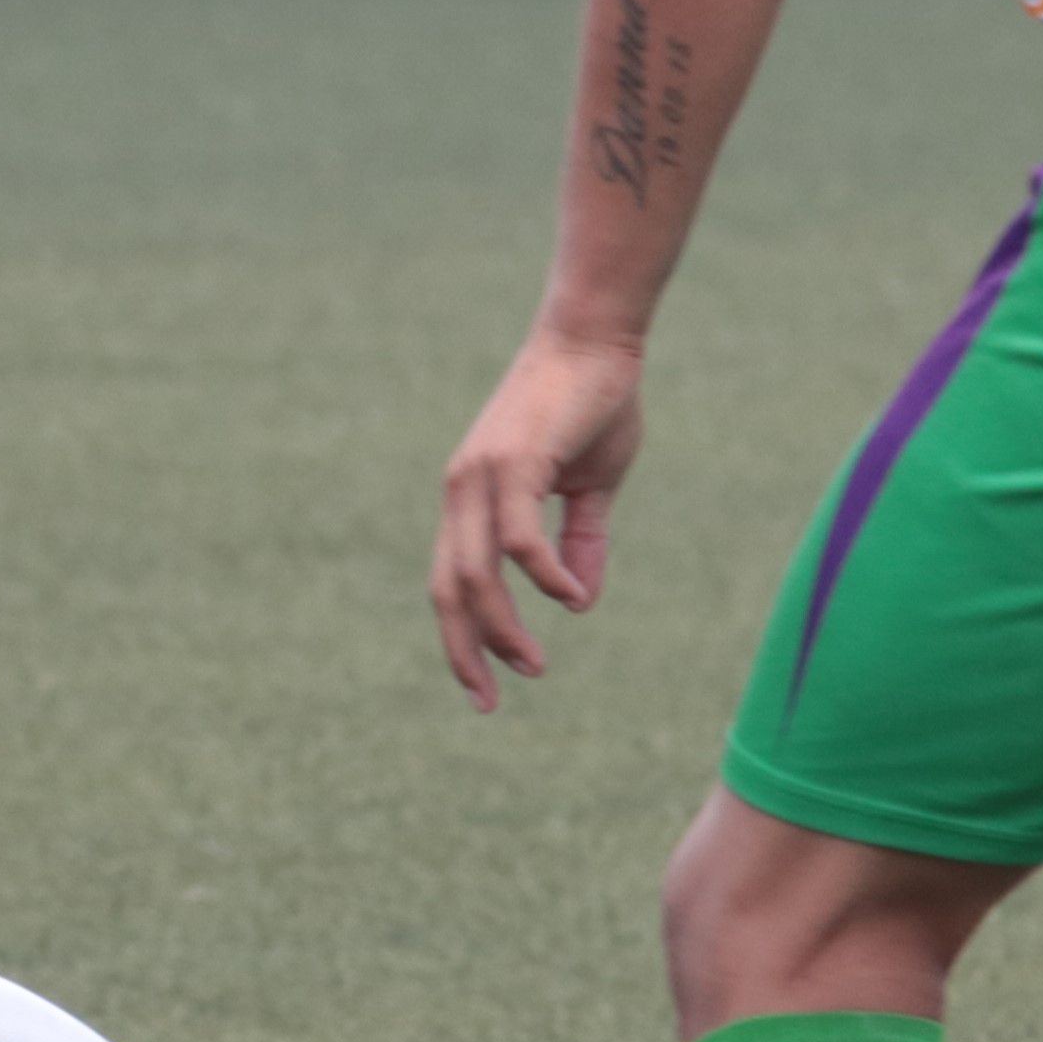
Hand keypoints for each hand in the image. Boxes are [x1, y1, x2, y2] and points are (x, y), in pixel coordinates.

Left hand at [432, 326, 647, 706]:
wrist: (595, 341)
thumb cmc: (591, 408)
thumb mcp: (589, 488)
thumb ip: (579, 541)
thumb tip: (578, 601)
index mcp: (471, 501)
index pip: (450, 583)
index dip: (462, 636)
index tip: (484, 686)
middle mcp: (462, 492)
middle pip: (447, 589)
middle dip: (465, 649)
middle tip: (490, 699)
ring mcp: (481, 476)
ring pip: (473, 572)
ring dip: (501, 624)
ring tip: (531, 662)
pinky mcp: (512, 461)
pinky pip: (516, 536)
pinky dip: (541, 574)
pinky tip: (569, 595)